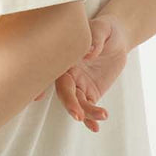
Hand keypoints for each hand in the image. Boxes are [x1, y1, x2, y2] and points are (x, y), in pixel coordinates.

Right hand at [33, 13, 131, 131]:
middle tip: (77, 114)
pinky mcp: (90, 92)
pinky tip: (95, 127)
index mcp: (65, 57)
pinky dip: (91, 118)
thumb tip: (89, 52)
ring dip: (85, 112)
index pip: (51, 70)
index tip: (37, 97)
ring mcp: (78, 84)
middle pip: (64, 90)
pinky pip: (88, 107)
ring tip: (101, 116)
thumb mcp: (102, 28)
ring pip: (77, 102)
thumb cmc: (105, 29)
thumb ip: (95, 38)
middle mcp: (68, 72)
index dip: (42, 83)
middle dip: (69, 103)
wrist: (118, 37)